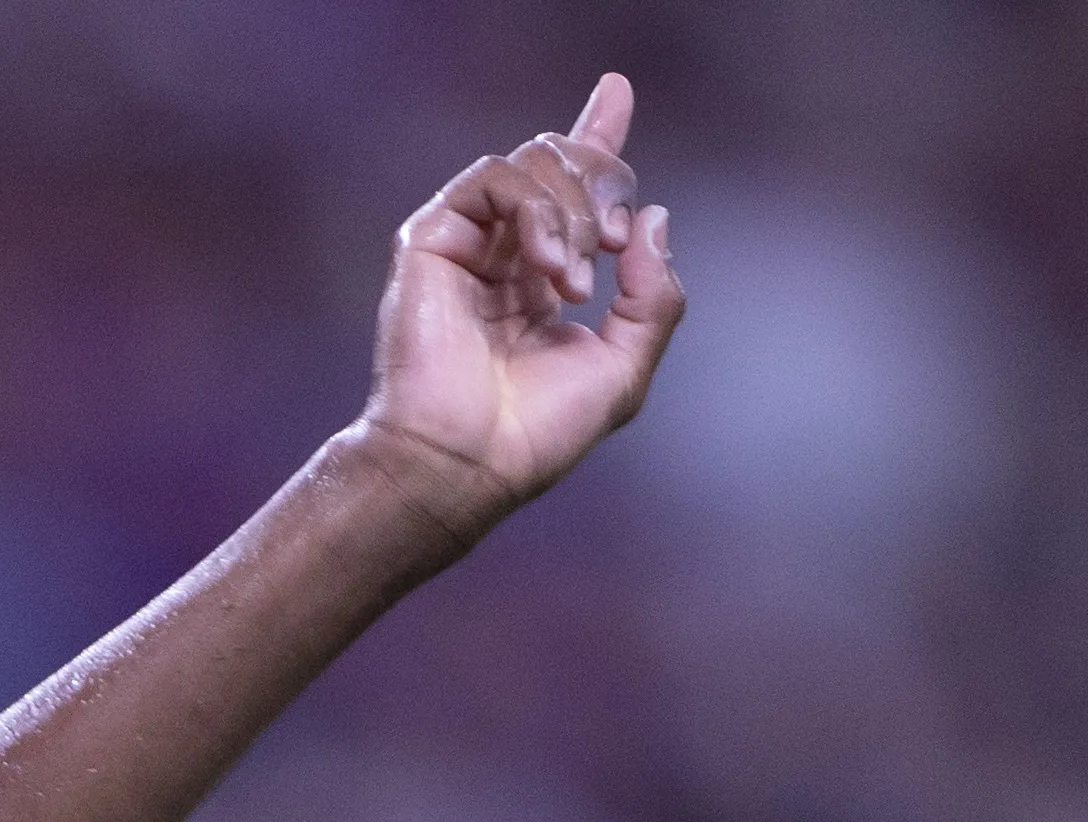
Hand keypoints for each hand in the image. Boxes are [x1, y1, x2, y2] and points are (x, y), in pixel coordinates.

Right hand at [347, 76, 684, 542]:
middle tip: (615, 243)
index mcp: (545, 277)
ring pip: (534, 160)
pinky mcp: (433, 238)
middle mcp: (506, 252)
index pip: (574, 190)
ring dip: (575, 211)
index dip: (599, 137)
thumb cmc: (535, 434)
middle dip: (607, 183)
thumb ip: (651, 296)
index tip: (617, 92)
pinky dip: (537, 213)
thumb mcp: (624, 367)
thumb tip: (654, 219)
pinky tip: (549, 271)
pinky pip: (495, 178)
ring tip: (576, 283)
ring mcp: (468, 243)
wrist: (466, 462)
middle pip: (565, 161)